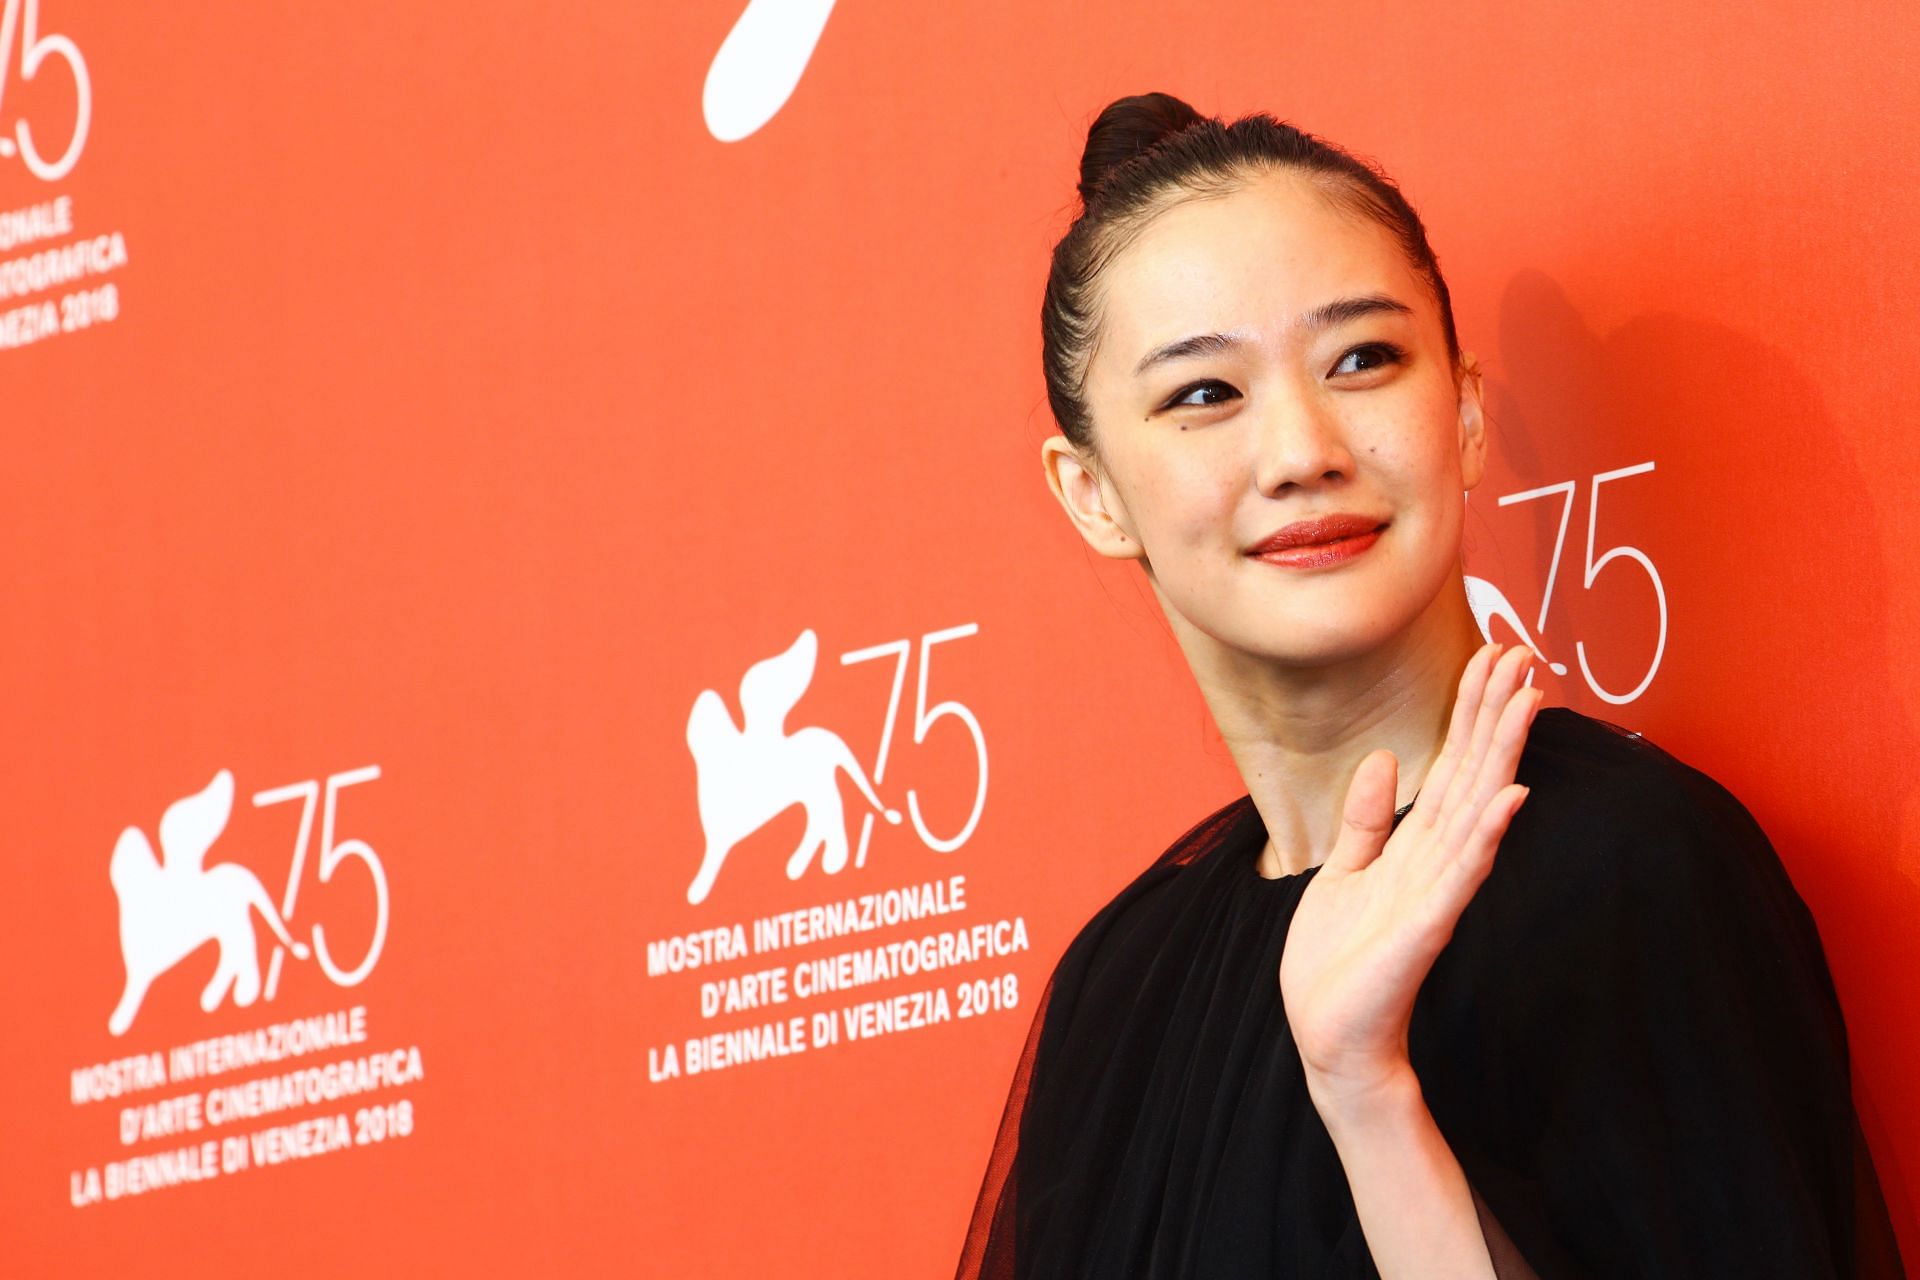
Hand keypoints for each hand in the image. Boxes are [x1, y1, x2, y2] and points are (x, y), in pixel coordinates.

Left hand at [1278, 642, 1542, 1107]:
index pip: (1452, 766)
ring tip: (1528, 700)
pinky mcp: (1425, 927)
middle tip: (1523, 654)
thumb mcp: (1340, 872)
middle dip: (1496, 714)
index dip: (1472, 712)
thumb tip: (1382, 758)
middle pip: (1474, 774)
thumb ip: (1365, 820)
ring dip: (1502, 755)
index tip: (1494, 658)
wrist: (1328, 1035)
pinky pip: (1461, 874)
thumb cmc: (1337, 963)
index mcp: (1413, 847)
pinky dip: (1487, 834)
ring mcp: (1435, 893)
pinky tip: (1510, 797)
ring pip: (1477, 810)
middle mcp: (1434, 862)